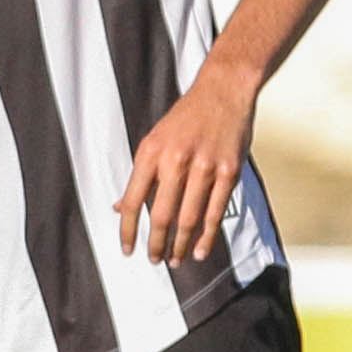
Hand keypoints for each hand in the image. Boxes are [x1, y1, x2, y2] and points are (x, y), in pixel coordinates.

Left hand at [114, 68, 254, 263]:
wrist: (222, 91)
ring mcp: (205, 167)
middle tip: (154, 259)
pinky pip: (215, 211)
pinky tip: (199, 249)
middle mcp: (176, 160)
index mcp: (151, 153)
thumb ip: (140, 175)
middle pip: (162, 215)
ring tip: (175, 260)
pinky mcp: (229, 171)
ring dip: (180, 245)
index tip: (127, 249)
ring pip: (189, 219)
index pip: (134, 201)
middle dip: (156, 244)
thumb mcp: (154, 140)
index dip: (128, 230)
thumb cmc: (186, 117)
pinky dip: (207, 236)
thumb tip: (122, 206)